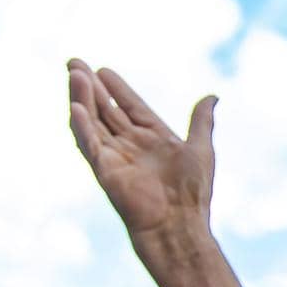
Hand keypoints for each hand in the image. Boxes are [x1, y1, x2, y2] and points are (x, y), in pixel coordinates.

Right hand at [68, 59, 216, 240]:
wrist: (180, 225)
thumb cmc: (193, 192)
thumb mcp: (201, 148)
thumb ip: (201, 121)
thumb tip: (213, 96)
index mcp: (153, 138)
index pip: (130, 106)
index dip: (117, 88)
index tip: (103, 69)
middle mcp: (130, 145)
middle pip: (105, 110)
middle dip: (90, 86)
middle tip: (74, 61)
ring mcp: (115, 157)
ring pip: (92, 122)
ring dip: (82, 98)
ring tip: (74, 74)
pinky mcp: (104, 171)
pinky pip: (89, 145)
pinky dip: (81, 126)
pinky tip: (75, 107)